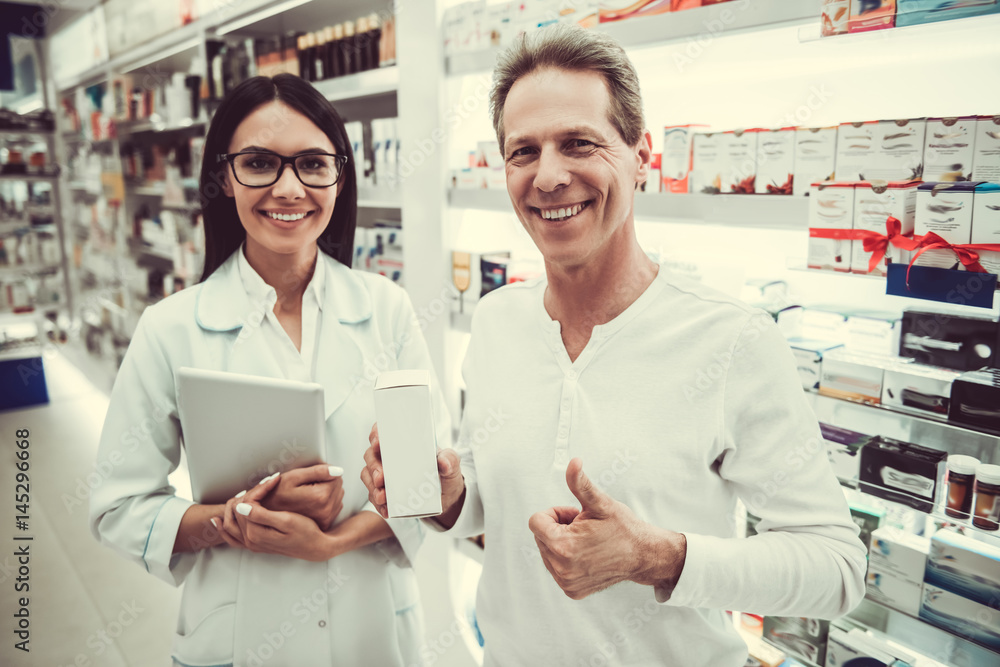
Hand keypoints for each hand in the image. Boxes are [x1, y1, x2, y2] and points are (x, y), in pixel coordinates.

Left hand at [216, 475, 334, 561]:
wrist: (315, 547)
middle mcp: (250, 540)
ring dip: (236, 504)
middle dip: (250, 493)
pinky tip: (219, 520)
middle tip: (268, 482)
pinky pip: (232, 537)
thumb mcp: (287, 521)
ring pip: (230, 521)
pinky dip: (223, 528)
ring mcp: (251, 544)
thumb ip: (262, 515)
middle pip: (237, 510)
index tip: (275, 479)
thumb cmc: (306, 532)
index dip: (259, 489)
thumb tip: (241, 507)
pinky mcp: (255, 544)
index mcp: (256, 533)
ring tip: (251, 492)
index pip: (246, 504)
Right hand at [260, 463, 344, 530]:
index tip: (310, 477)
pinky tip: (311, 503)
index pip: (337, 476)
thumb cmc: (277, 494)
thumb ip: (318, 471)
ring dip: (327, 493)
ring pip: (337, 496)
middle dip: (327, 483)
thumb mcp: (293, 477)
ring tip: (308, 495)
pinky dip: (326, 503)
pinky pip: (334, 507)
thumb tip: (338, 470)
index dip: (324, 473)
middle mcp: (326, 511)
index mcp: (320, 497)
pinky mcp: (325, 524)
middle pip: (338, 487)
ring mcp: (326, 520)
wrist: (267, 516)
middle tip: (307, 486)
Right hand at [361, 423, 465, 519]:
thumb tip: (444, 462)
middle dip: (373, 467)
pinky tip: (386, 511)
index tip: (378, 442)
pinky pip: (374, 496)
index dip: (376, 434)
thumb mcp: (452, 465)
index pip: (384, 432)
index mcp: (404, 444)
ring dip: (372, 487)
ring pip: (368, 475)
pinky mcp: (385, 492)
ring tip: (382, 497)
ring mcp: (385, 474)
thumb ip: (450, 460)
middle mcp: (390, 457)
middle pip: (371, 455)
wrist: (446, 498)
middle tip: (381, 478)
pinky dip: (378, 504)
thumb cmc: (446, 474)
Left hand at [528, 458, 685, 599]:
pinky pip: (556, 568)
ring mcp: (566, 582)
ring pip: (547, 552)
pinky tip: (588, 556)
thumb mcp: (600, 503)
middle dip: (558, 528)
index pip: (535, 521)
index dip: (555, 514)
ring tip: (588, 542)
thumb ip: (580, 484)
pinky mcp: (572, 591)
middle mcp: (561, 568)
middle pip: (540, 536)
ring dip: (562, 543)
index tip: (576, 516)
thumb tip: (573, 462)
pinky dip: (567, 560)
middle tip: (585, 528)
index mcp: (563, 546)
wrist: (644, 556)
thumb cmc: (623, 527)